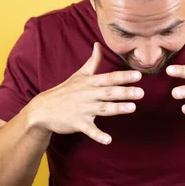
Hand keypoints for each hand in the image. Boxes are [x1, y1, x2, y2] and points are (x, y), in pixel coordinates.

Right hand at [27, 42, 143, 144]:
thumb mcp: (79, 74)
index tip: (139, 76)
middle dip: (124, 92)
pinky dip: (98, 135)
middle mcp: (87, 94)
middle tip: (141, 92)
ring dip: (117, 108)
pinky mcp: (77, 123)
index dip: (124, 77)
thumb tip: (99, 44)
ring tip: (132, 108)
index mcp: (89, 82)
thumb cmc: (65, 90)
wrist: (43, 108)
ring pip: (102, 109)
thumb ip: (93, 61)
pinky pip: (89, 130)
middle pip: (108, 92)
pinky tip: (108, 140)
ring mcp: (82, 109)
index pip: (109, 78)